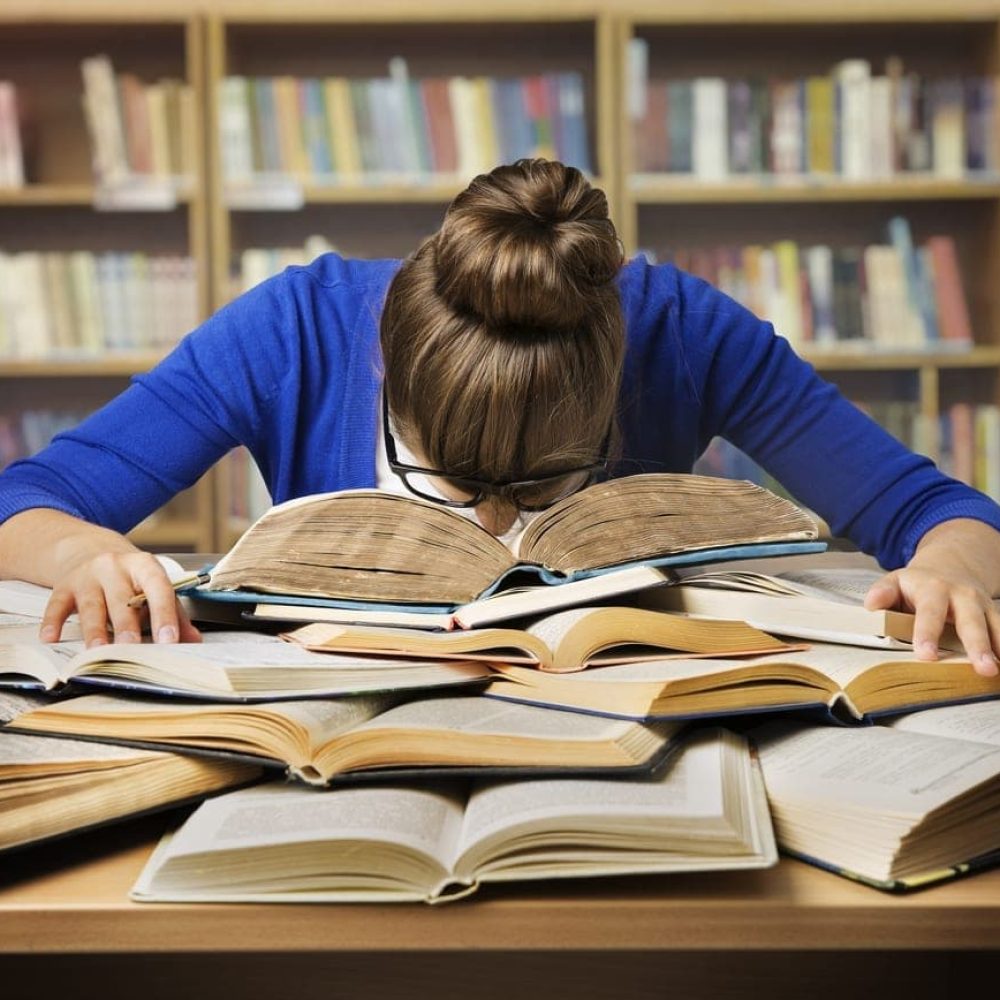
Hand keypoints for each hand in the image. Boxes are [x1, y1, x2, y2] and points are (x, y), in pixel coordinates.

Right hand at [40, 550, 201, 647]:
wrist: (92, 551)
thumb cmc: (130, 578)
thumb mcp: (154, 588)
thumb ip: (175, 614)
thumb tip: (194, 641)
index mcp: (145, 567)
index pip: (159, 589)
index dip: (164, 615)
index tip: (168, 640)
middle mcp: (115, 567)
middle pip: (122, 599)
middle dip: (127, 626)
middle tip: (131, 648)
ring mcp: (88, 575)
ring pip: (92, 605)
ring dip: (95, 630)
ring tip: (98, 651)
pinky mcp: (64, 585)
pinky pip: (57, 604)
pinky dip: (53, 622)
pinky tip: (51, 638)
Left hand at [864, 518, 999, 677]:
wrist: (951, 564)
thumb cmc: (916, 583)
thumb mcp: (895, 581)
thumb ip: (883, 592)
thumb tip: (872, 603)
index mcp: (932, 588)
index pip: (930, 612)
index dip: (927, 633)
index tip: (926, 655)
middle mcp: (962, 595)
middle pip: (971, 621)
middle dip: (977, 645)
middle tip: (983, 668)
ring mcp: (982, 605)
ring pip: (995, 626)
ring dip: (999, 647)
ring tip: (998, 670)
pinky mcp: (994, 615)